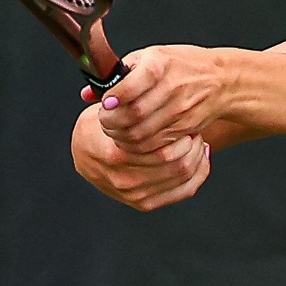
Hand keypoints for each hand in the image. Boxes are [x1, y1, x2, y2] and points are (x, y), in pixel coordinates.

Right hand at [72, 96, 211, 211]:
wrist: (84, 158)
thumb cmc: (94, 130)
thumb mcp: (100, 113)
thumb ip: (119, 103)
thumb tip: (128, 82)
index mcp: (114, 156)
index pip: (160, 149)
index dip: (178, 132)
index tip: (182, 118)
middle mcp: (125, 180)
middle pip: (176, 163)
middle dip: (191, 143)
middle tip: (192, 129)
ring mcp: (135, 194)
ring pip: (183, 175)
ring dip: (196, 155)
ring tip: (197, 140)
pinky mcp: (144, 203)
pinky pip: (184, 190)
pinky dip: (198, 173)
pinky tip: (200, 157)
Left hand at [94, 44, 229, 145]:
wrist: (221, 81)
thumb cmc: (182, 65)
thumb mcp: (151, 57)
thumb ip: (120, 74)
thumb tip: (89, 93)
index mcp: (160, 64)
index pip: (133, 84)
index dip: (115, 97)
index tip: (105, 103)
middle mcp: (172, 87)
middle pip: (135, 113)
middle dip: (112, 121)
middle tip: (104, 120)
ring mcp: (180, 110)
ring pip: (142, 133)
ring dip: (122, 136)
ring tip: (115, 131)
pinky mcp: (184, 128)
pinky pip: (155, 144)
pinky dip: (138, 145)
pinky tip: (132, 139)